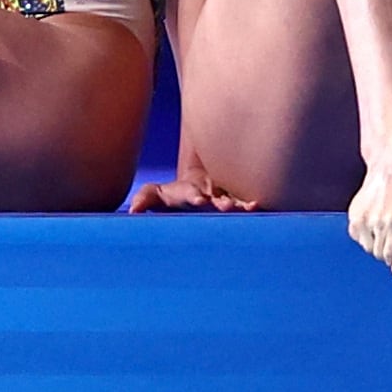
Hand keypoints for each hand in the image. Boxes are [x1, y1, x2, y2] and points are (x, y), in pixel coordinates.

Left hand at [127, 171, 253, 213]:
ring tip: (250, 207)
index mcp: (188, 192)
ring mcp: (221, 196)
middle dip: (220, 201)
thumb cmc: (173, 193)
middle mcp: (207, 192)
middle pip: (215, 196)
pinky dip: (251, 206)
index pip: (191, 193)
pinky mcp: (232, 201)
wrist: (195, 180)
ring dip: (239, 204)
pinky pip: (242, 204)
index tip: (200, 200)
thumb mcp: (156, 194)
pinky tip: (260, 208)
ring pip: (232, 199)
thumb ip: (145, 199)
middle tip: (226, 206)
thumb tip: (132, 211)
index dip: (195, 195)